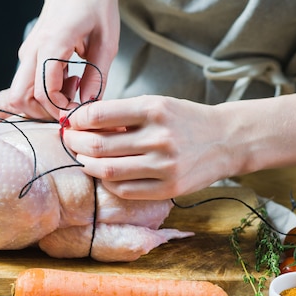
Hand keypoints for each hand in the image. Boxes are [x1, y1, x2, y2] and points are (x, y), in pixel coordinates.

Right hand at [9, 0, 119, 118]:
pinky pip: (29, 84)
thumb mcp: (106, 40)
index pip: (45, 92)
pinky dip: (47, 92)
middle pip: (20, 98)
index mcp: (51, 44)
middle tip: (72, 104)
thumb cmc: (94, 4)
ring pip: (20, 94)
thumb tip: (89, 103)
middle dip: (46, 112)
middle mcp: (32, 51)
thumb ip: (98, 75)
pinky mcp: (30, 56)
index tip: (82, 109)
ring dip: (45, 102)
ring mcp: (28, 54)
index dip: (63, 109)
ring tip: (73, 87)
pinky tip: (70, 78)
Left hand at [62, 95, 238, 199]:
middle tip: (70, 140)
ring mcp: (164, 166)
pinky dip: (107, 182)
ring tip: (84, 158)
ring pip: (107, 171)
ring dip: (87, 164)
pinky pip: (124, 190)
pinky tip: (105, 174)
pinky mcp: (168, 188)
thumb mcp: (158, 105)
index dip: (78, 120)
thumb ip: (124, 114)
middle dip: (75, 143)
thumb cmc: (185, 120)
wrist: (226, 140)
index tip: (72, 121)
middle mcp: (159, 137)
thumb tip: (82, 121)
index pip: (100, 114)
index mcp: (154, 109)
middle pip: (98, 145)